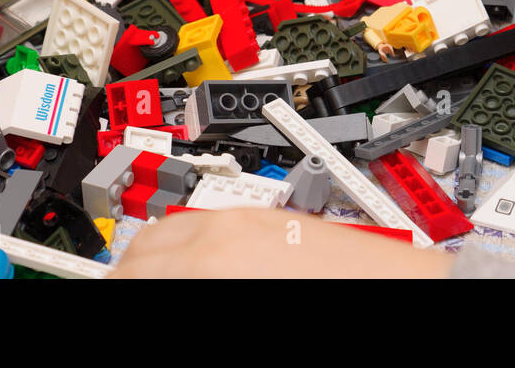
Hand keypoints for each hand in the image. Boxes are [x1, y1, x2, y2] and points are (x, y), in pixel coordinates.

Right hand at [107, 207, 454, 277]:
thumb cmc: (339, 293)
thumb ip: (188, 291)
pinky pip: (209, 223)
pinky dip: (187, 249)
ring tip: (158, 285)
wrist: (406, 291)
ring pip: (170, 230)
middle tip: (126, 292)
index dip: (114, 288)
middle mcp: (225, 230)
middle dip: (128, 276)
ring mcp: (251, 217)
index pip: (130, 276)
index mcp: (210, 264)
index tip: (109, 293)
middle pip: (139, 249)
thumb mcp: (230, 297)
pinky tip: (201, 274)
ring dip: (153, 261)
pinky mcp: (275, 216)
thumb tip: (160, 287)